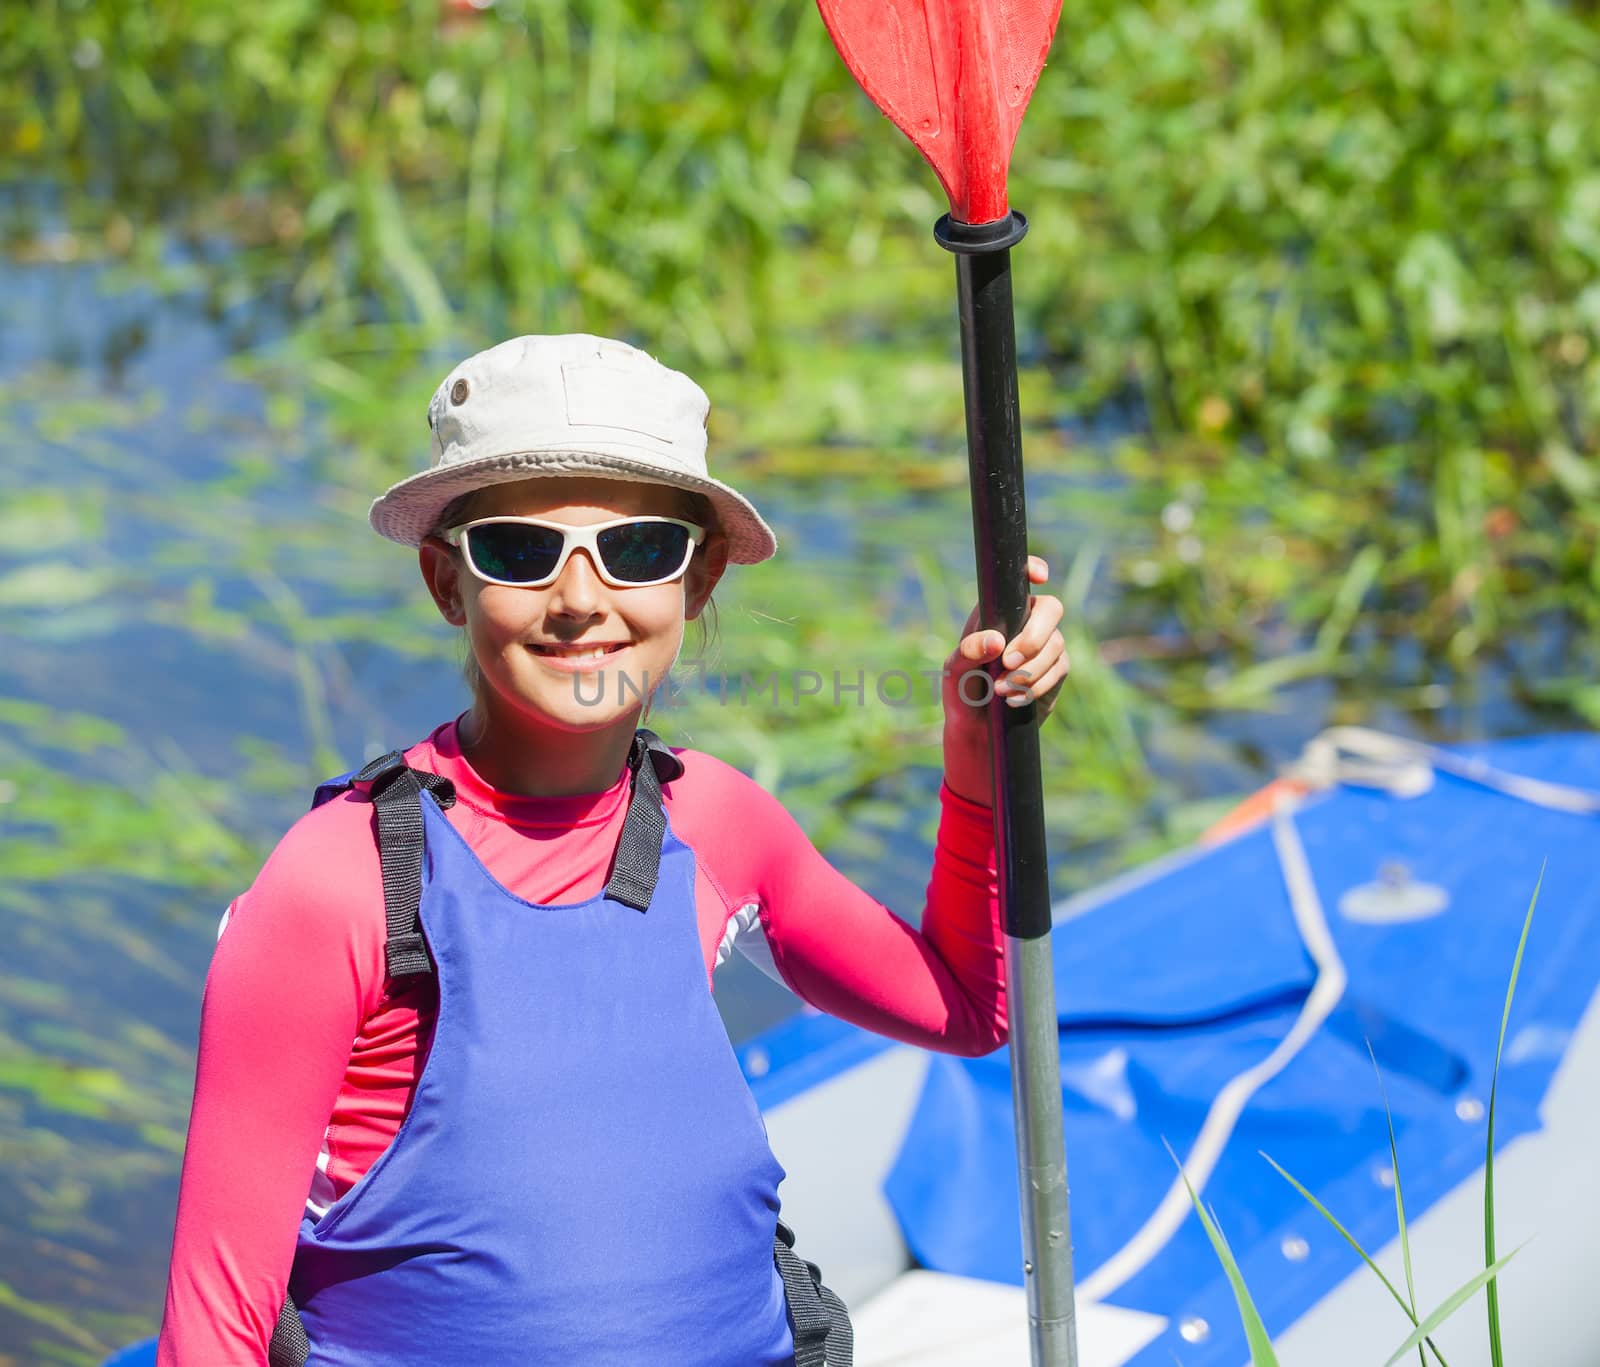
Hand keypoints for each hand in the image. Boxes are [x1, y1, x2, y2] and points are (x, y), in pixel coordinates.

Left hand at [943, 554, 1069, 737]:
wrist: (977, 728)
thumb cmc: (961, 690)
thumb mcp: (954, 670)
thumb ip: (968, 652)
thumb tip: (996, 641)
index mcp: (998, 609)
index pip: (1021, 578)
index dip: (1034, 568)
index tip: (1040, 577)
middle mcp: (1026, 621)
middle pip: (1052, 608)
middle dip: (1033, 636)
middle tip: (1007, 662)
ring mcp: (1046, 644)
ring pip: (1056, 644)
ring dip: (1029, 671)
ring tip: (1000, 690)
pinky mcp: (1057, 669)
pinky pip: (1059, 670)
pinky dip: (1036, 686)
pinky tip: (1013, 699)